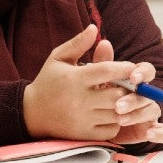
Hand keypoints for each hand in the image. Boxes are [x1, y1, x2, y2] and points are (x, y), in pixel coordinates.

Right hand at [23, 25, 137, 140]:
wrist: (30, 113)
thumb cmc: (49, 81)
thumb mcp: (58, 58)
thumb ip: (78, 43)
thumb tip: (94, 27)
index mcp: (74, 79)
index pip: (106, 71)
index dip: (123, 68)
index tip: (132, 67)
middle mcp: (79, 100)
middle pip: (116, 95)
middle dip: (128, 89)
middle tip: (132, 85)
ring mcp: (82, 119)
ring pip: (117, 114)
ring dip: (124, 105)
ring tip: (124, 97)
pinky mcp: (84, 135)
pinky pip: (111, 130)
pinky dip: (117, 122)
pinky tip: (113, 113)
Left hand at [92, 41, 162, 144]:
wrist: (93, 125)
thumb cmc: (95, 98)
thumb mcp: (96, 82)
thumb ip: (102, 64)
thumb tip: (104, 43)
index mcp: (135, 81)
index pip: (147, 71)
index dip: (142, 73)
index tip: (132, 77)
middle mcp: (145, 96)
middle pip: (148, 93)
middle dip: (134, 99)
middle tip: (117, 105)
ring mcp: (148, 113)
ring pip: (153, 110)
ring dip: (139, 114)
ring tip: (120, 119)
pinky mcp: (150, 130)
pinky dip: (160, 132)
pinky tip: (148, 134)